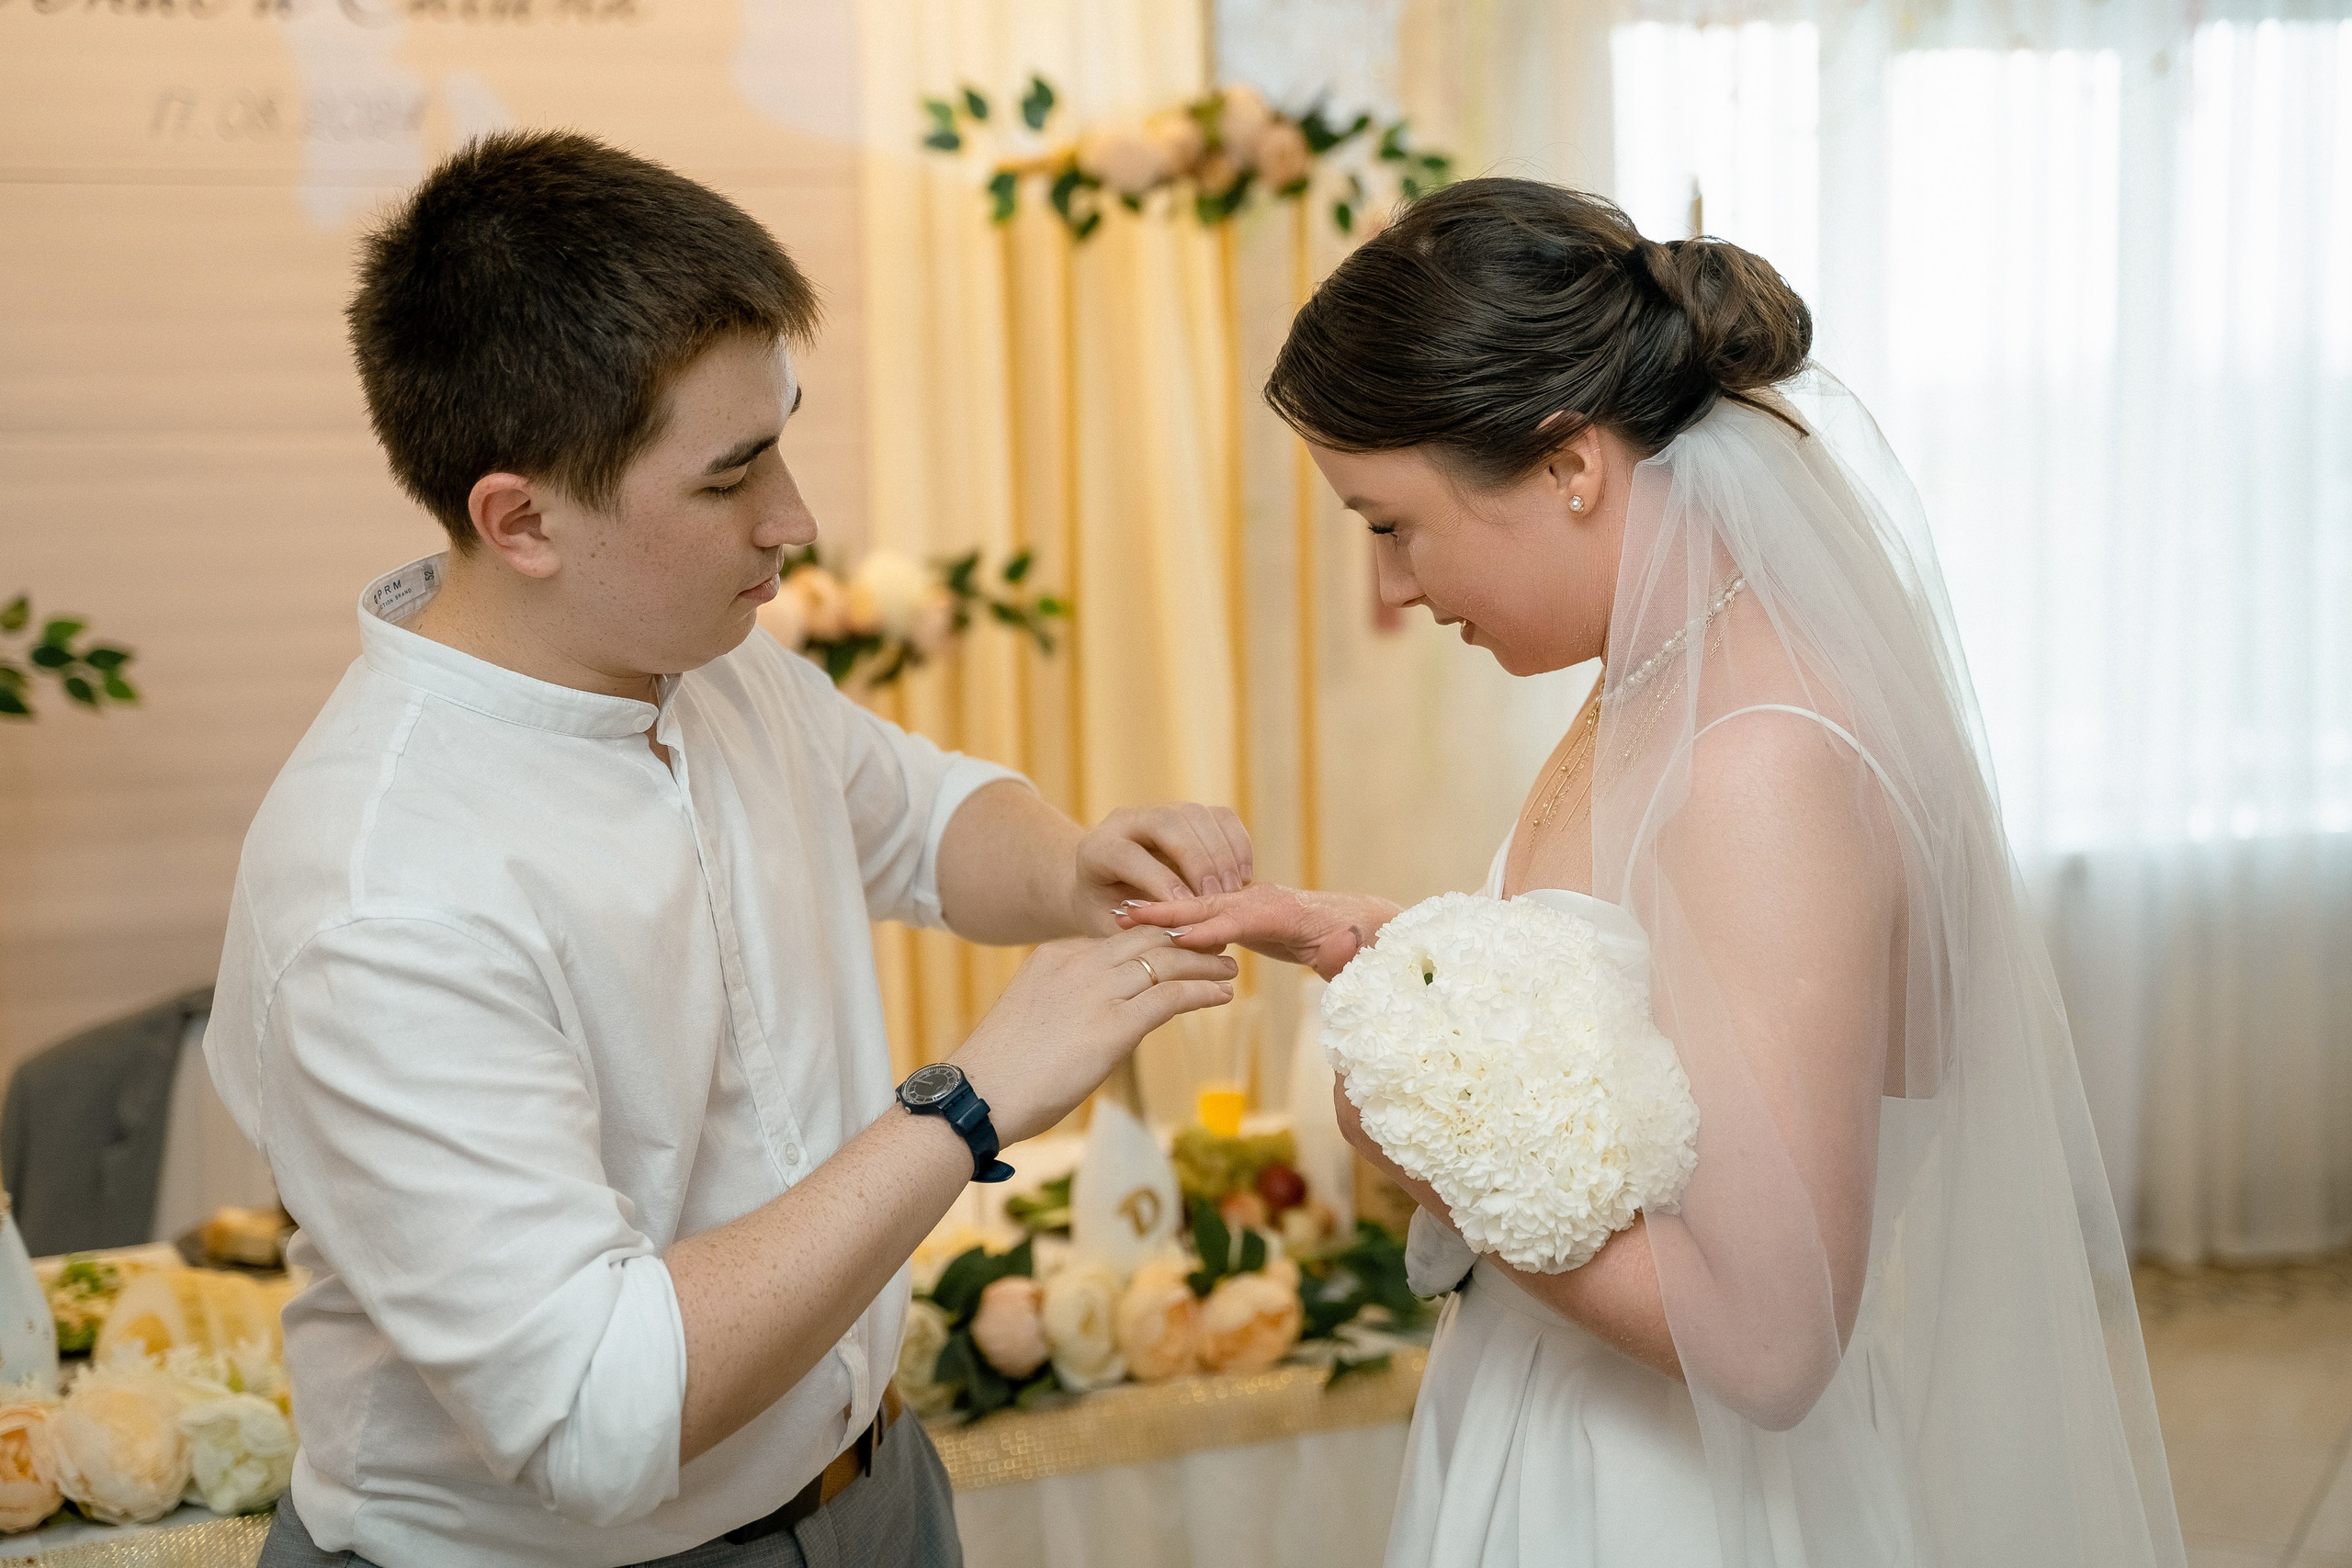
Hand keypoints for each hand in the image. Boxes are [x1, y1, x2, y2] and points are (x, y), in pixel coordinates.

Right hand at [952, 927, 1236, 1143]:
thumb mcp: (1036, 1015)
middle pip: (1148, 937)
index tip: (1181, 942)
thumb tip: (1107, 1018)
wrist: (979, 1095)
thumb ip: (1071, 1003)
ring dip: (1204, 961)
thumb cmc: (1002, 1070)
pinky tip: (1221, 995)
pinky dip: (1202, 991)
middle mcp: (1078, 963)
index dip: (1157, 937)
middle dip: (1188, 938)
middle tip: (1217, 944)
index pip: (1119, 936)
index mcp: (1055, 956)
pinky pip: (1171, 996)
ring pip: (1166, 960)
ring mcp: (1097, 991)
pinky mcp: (1113, 1025)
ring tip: (1229, 966)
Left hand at [1069, 803, 1253, 933]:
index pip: (1129, 856)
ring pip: (1196, 815)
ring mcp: (1159, 812)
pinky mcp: (1188, 814)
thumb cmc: (1111, 920)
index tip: (1187, 911)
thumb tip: (1193, 943)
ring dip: (1221, 853)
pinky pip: (1220, 817)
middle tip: (1218, 899)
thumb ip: (1146, 934)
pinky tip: (1243, 877)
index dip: (1160, 882)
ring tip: (1234, 892)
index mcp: (1098, 851)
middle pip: (1166, 823)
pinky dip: (1237, 843)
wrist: (1107, 889)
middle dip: (1197, 861)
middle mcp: (1125, 822)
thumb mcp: (1115, 931)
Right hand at [1117, 883, 1400, 980]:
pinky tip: (1148, 927)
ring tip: (1121, 916)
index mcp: (1289, 913)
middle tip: (1124, 914)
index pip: (1243, 920)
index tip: (1176, 938)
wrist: (1368, 923)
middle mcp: (1267, 901)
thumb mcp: (1358, 955)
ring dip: (1165, 911)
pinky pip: (1207, 916)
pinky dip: (1177, 919)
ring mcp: (1253, 904)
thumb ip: (1347, 951)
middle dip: (1169, 910)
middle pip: (1212, 905)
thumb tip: (1343, 941)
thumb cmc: (1363, 947)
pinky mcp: (1246, 913)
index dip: (1210, 930)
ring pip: (1203, 907)